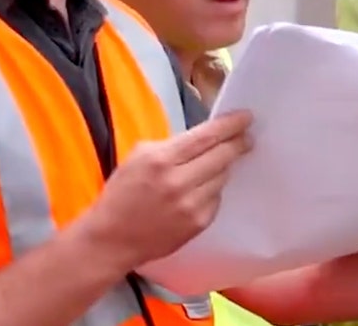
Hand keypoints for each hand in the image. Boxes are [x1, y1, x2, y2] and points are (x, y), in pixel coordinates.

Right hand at [79, 110, 253, 269]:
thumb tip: (205, 138)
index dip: (230, 125)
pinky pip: (216, 198)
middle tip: (246, 138)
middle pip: (222, 156)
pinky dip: (212, 191)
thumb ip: (172, 145)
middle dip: (238, 144)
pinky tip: (198, 191)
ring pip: (222, 177)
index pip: (206, 136)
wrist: (111, 240)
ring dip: (222, 168)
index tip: (246, 117)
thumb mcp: (139, 157)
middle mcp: (179, 182)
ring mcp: (191, 205)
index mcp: (161, 160)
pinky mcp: (198, 223)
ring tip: (213, 166)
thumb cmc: (122, 194)